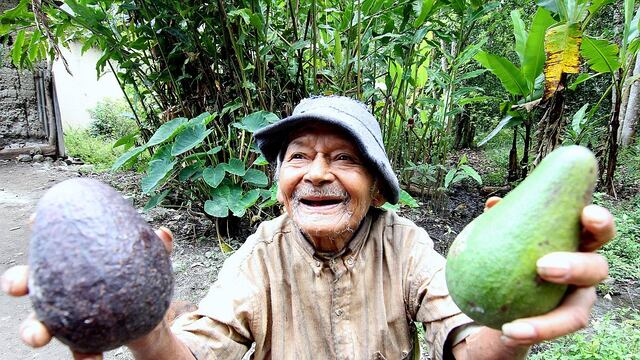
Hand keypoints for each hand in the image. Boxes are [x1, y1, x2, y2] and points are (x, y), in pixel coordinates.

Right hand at [1, 225, 174, 359]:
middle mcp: (63, 288)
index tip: (35, 221)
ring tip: (38, 336)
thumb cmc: (142, 280)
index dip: (40, 229)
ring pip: (41, 322)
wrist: (152, 320)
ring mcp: (68, 316)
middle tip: (17, 286)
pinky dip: (83, 356)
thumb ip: (156, 249)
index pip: (54, 242)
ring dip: (33, 329)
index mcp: (75, 263)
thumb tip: (163, 233)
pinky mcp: (82, 340)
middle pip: (32, 282)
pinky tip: (90, 359)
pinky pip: (78, 350)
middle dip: (17, 282)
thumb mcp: (151, 263)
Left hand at [484, 197, 614, 346]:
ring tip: (516, 327)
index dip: (599, 222)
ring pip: (577, 315)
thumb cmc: (514, 252)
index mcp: (577, 243)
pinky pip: (549, 331)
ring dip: (549, 322)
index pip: (597, 229)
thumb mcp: (505, 236)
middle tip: (544, 267)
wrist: (507, 296)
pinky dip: (530, 332)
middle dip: (577, 267)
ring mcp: (577, 301)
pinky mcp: (561, 323)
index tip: (587, 213)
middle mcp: (585, 272)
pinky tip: (506, 331)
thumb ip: (503, 221)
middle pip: (598, 269)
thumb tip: (493, 205)